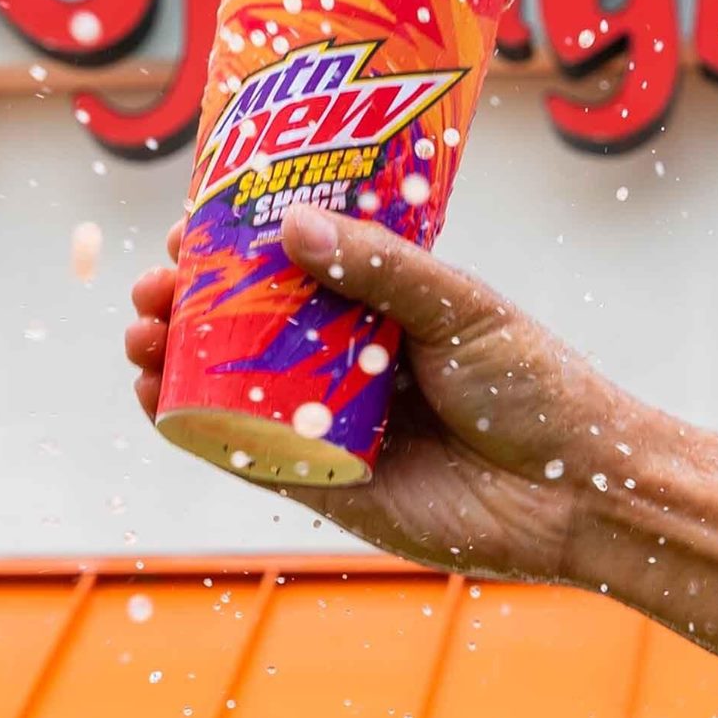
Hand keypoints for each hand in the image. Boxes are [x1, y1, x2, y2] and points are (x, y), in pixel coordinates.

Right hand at [125, 203, 632, 582]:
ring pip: (231, 388)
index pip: (291, 268)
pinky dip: (190, 428)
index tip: (188, 228)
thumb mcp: (460, 308)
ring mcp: (330, 424)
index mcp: (381, 308)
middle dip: (187, 305)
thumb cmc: (536, 388)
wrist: (576, 494)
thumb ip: (380, 267)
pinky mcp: (324, 486)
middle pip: (245, 326)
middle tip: (152, 287)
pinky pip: (242, 454)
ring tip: (141, 336)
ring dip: (173, 360)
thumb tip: (289, 224)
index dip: (232, 248)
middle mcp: (347, 363)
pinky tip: (153, 397)